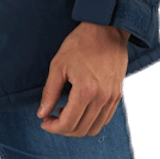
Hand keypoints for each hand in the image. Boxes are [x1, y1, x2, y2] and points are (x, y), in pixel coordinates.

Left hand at [36, 22, 129, 136]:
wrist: (107, 29)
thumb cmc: (80, 43)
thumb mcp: (59, 64)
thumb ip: (50, 92)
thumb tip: (42, 114)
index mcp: (85, 91)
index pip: (68, 123)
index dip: (53, 127)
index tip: (44, 121)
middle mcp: (102, 98)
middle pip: (81, 129)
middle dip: (63, 129)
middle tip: (52, 117)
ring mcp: (112, 98)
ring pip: (94, 128)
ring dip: (78, 126)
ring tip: (66, 111)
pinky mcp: (118, 94)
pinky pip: (105, 119)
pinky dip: (91, 120)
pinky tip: (81, 108)